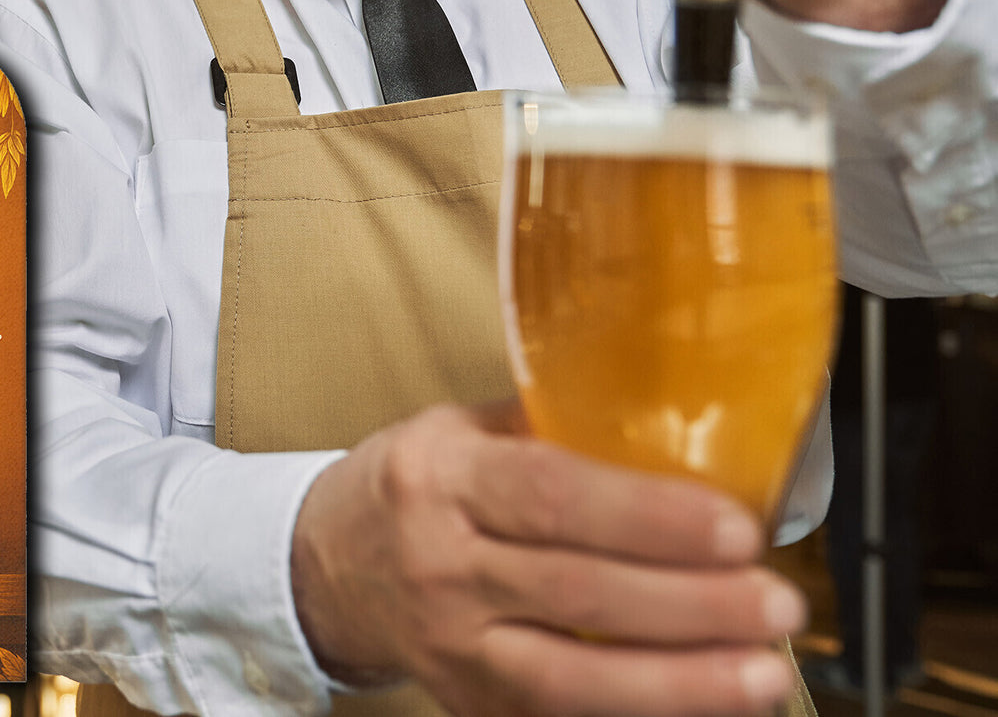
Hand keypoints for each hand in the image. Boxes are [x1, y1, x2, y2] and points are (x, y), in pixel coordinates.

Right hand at [291, 402, 806, 716]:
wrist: (330, 562)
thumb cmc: (412, 481)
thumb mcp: (462, 428)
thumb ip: (551, 424)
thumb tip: (670, 418)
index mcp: (442, 477)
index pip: (551, 496)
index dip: (647, 516)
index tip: (733, 525)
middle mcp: (442, 564)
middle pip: (575, 591)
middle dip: (688, 605)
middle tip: (775, 601)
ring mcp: (452, 647)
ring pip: (571, 677)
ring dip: (678, 681)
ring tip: (763, 672)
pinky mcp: (467, 703)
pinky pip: (558, 716)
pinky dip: (636, 713)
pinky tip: (702, 704)